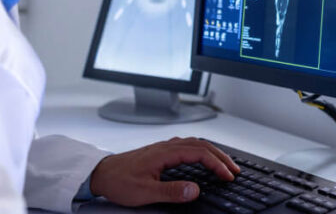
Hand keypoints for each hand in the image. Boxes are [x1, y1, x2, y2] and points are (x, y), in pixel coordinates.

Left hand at [89, 136, 239, 206]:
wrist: (101, 173)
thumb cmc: (119, 181)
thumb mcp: (145, 192)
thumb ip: (171, 191)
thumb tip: (195, 189)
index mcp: (165, 152)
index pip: (199, 153)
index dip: (216, 164)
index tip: (228, 176)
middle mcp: (167, 146)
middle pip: (201, 145)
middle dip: (220, 156)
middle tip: (234, 170)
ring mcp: (164, 147)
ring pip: (195, 143)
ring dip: (212, 152)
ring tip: (224, 164)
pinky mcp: (161, 151)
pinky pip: (187, 145)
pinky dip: (201, 150)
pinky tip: (201, 158)